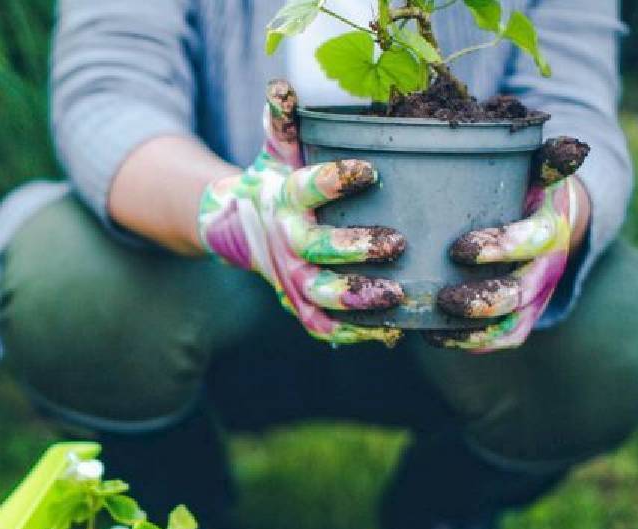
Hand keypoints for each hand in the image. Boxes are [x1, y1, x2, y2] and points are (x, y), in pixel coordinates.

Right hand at [197, 79, 406, 345]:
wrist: (239, 228)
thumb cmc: (276, 180)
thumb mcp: (278, 149)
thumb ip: (285, 120)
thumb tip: (282, 85)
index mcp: (286, 200)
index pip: (308, 188)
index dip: (337, 180)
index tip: (372, 170)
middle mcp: (287, 243)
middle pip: (317, 250)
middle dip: (355, 248)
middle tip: (396, 242)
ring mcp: (293, 279)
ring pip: (322, 295)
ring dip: (359, 297)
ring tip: (398, 293)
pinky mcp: (300, 305)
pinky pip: (324, 326)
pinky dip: (354, 333)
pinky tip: (390, 331)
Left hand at [430, 138, 590, 351]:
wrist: (551, 217)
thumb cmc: (527, 187)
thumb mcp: (538, 168)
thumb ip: (546, 159)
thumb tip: (572, 147)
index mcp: (549, 227)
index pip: (532, 241)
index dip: (500, 248)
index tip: (458, 249)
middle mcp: (546, 267)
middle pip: (521, 293)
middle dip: (483, 300)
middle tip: (444, 298)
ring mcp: (535, 297)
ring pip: (511, 324)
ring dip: (474, 329)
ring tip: (435, 322)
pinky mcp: (522, 316)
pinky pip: (501, 339)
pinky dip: (470, 343)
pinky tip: (434, 337)